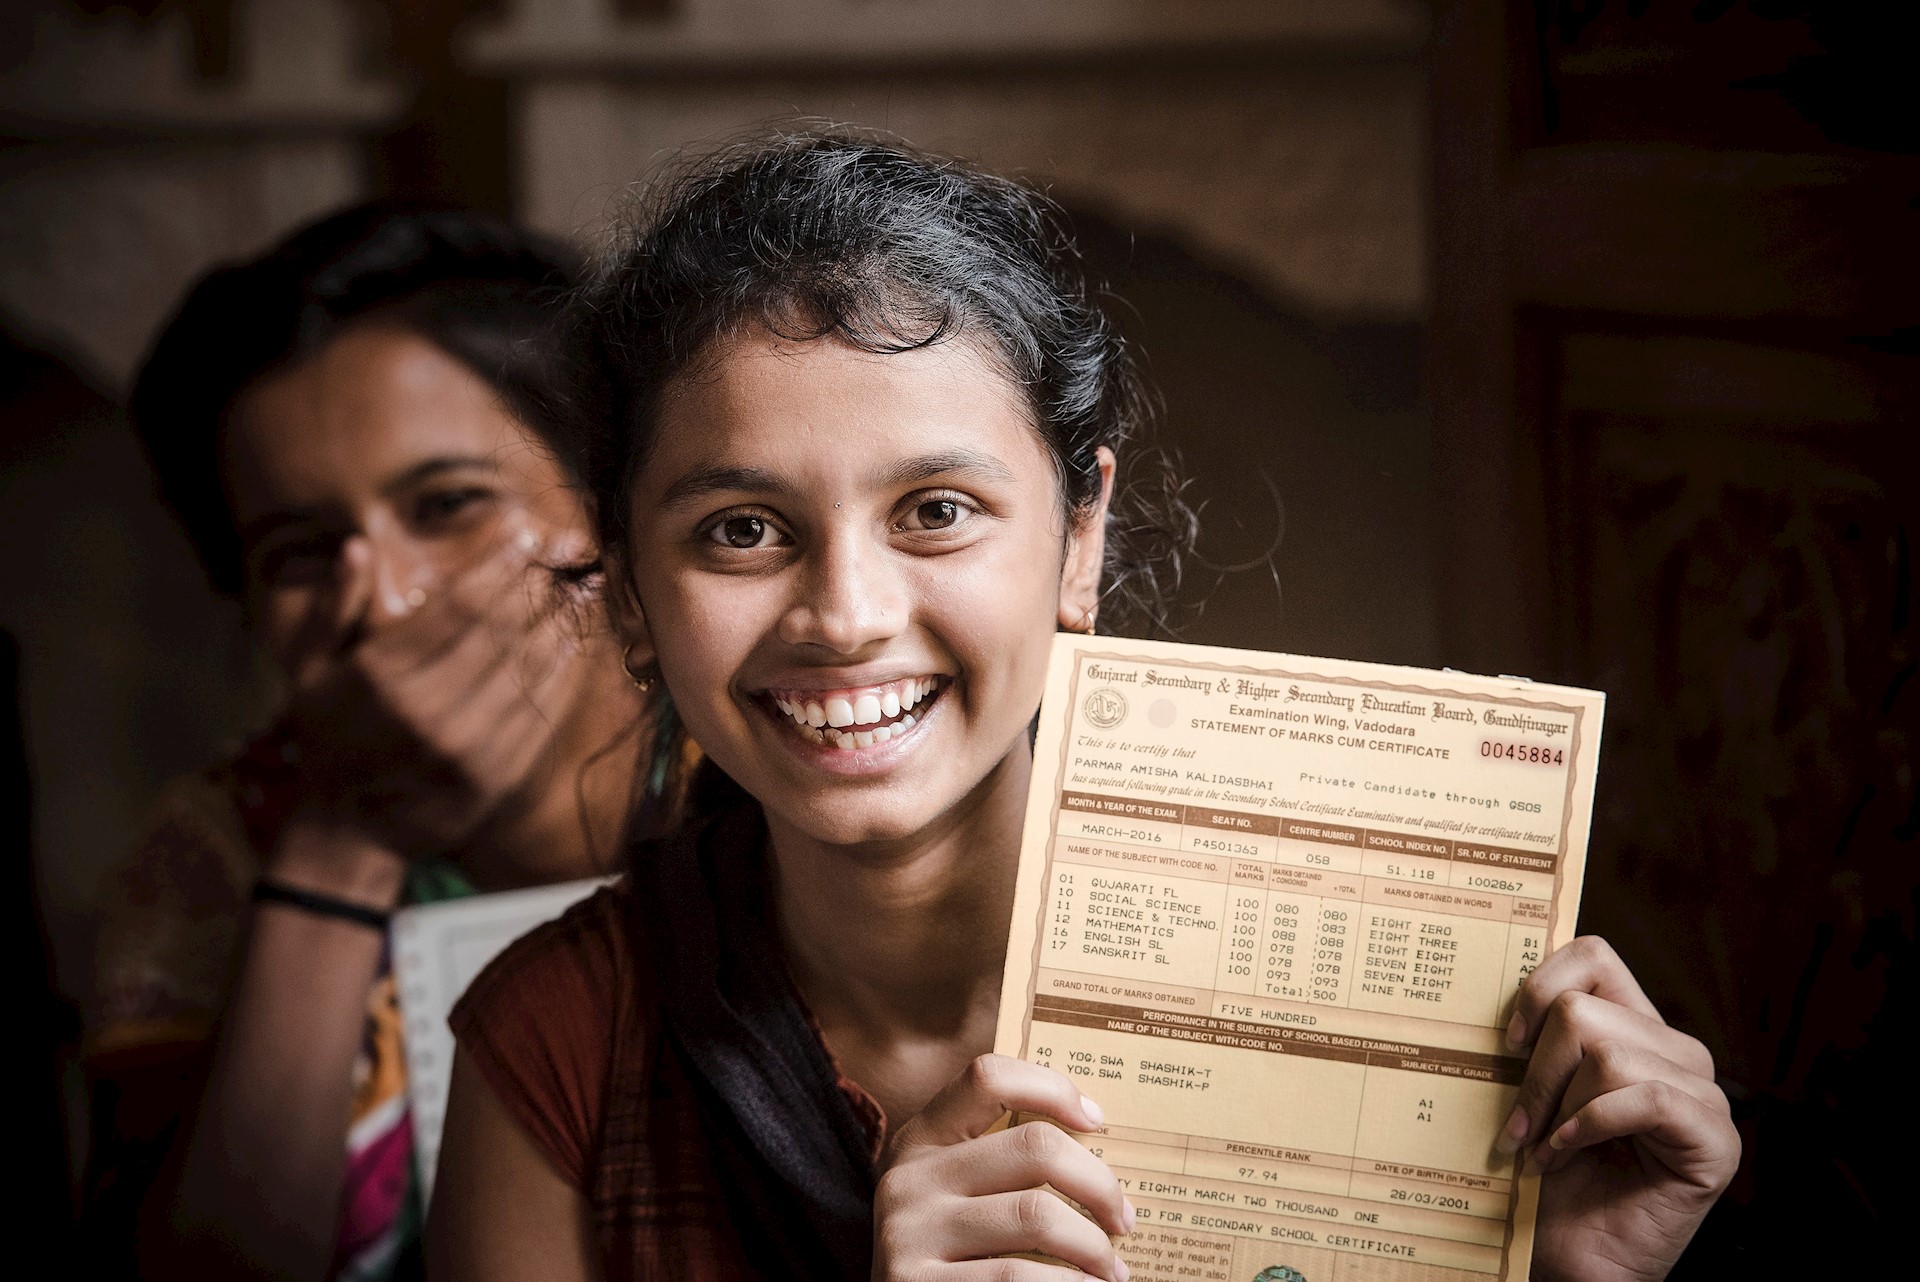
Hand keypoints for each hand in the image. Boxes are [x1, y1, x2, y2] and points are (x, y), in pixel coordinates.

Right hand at [275, 523, 593, 858]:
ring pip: (528, 668)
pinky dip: (563, 673)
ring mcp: (467, 747)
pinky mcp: (497, 775)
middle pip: (501, 630)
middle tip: (566, 551)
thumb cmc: (328, 742)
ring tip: (584, 587)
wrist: (348, 834)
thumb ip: (333, 608)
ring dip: (561, 622)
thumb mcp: (307, 673)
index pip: (458, 606)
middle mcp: (428, 711)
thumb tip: (358, 547)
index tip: (526, 535)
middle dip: (537, 585)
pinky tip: (576, 643)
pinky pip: (541, 712)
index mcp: (383, 678)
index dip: (498, 566)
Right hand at [874, 1054, 1134, 1280]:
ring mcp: (908, 1233)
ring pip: (1037, 1215)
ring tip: (1107, 1269)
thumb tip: (1095, 1149)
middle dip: (1099, 1185)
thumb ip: (998, 1167)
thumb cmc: (947, 1257)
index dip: (1052, 1088)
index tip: (1096, 1122)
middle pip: (1035, 1147)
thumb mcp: (951, 1196)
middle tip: (1121, 1220)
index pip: (987, 1077)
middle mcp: (910, 1178)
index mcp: (921, 1140)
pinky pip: (1018, 1276)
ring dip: (1093, 1247)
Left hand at [1501, 937, 1738, 1281]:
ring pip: (1608, 1054)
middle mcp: (1675, 1052)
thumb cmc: (1547, 1176)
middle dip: (1537, 1074)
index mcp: (1634, 1028)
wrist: (1571, 1257)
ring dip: (1559, 1110)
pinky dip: (1590, 1127)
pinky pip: (1645, 1099)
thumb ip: (1534, 1036)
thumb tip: (1488, 980)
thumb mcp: (1530, 1091)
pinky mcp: (1715, 1139)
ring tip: (1545, 1151)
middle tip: (1522, 1127)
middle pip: (1583, 1010)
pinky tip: (1566, 1156)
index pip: (1593, 956)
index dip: (1540, 985)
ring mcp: (1702, 1095)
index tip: (1508, 1042)